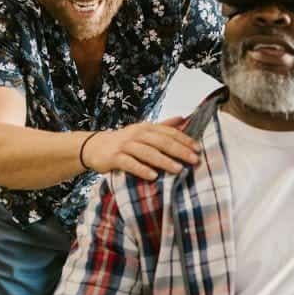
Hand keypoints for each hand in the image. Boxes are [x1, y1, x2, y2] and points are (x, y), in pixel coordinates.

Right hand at [83, 117, 199, 179]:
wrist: (94, 146)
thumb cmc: (124, 141)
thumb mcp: (143, 131)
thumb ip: (162, 126)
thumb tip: (182, 118)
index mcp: (146, 128)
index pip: (169, 132)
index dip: (184, 140)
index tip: (198, 149)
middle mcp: (137, 134)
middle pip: (161, 142)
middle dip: (179, 151)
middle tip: (194, 160)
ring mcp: (125, 145)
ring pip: (147, 153)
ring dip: (164, 161)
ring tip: (178, 169)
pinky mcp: (114, 157)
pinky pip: (130, 164)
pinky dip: (142, 169)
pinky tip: (153, 176)